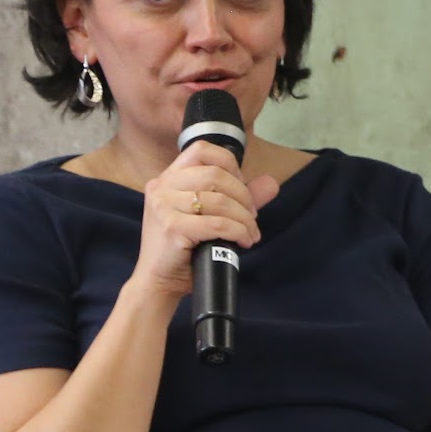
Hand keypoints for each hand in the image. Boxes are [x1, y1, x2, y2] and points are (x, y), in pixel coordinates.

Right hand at [125, 142, 280, 301]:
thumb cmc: (185, 249)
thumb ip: (239, 198)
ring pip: (220, 200)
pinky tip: (244, 241)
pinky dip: (239, 232)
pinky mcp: (171, 227)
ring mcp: (163, 206)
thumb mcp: (211, 217)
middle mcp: (161, 187)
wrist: (159, 281)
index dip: (230, 165)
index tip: (241, 188)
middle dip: (244, 196)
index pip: (202, 149)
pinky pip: (218, 223)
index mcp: (167, 178)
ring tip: (250, 233)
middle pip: (216, 174)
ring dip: (245, 218)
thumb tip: (271, 183)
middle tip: (252, 217)